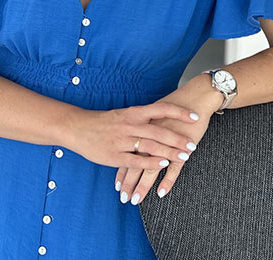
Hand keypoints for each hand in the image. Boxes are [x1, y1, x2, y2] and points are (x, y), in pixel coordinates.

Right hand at [67, 102, 199, 170]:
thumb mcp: (124, 115)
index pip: (161, 108)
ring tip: (185, 156)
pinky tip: (163, 165)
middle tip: (193, 145)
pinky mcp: (116, 155)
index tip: (194, 116)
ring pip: (151, 146)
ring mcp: (123, 140)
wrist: (77, 127)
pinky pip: (137, 160)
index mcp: (133, 113)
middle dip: (178, 139)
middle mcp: (130, 124)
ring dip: (170, 152)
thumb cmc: (103, 122)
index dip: (179, 112)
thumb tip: (162, 117)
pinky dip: (152, 163)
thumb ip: (141, 118)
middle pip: (160, 130)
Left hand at [115, 87, 214, 204]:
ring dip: (142, 185)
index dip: (122, 171)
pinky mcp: (181, 147)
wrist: (195, 96)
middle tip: (123, 199)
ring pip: (151, 168)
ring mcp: (165, 143)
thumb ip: (144, 127)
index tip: (117, 186)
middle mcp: (150, 136)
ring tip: (136, 200)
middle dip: (128, 182)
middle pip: (136, 163)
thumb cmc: (174, 104)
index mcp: (142, 128)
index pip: (128, 154)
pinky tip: (160, 193)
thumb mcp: (154, 114)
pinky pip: (174, 167)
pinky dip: (167, 181)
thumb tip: (135, 139)